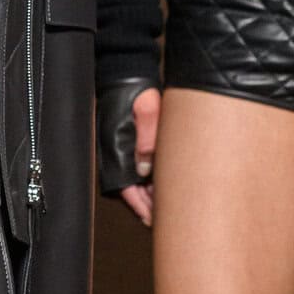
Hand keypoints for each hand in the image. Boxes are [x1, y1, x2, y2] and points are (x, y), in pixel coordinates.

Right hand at [120, 86, 160, 228]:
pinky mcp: (137, 145)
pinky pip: (145, 169)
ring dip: (155, 193)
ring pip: (142, 182)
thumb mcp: (147, 112)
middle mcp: (122, 156)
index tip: (154, 221)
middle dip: (152, 206)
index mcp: (118, 152)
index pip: (127, 191)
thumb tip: (145, 169)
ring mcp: (129, 151)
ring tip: (175, 204)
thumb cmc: (137, 90)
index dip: (141, 208)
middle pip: (136, 192)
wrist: (131, 72)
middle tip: (172, 218)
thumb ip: (148, 140)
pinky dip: (156, 179)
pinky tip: (171, 183)